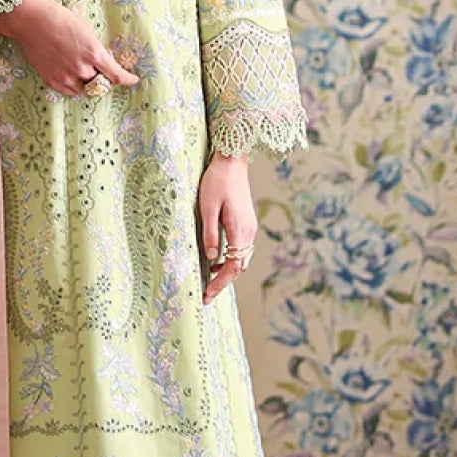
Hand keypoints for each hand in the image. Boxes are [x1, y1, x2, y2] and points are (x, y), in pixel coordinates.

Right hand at [0, 0, 139, 97]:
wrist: (30, 21)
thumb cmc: (58, 19)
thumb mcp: (86, 30)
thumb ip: (96, 50)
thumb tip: (103, 61)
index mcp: (93, 53)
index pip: (116, 75)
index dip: (126, 79)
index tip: (132, 80)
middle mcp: (81, 68)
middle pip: (100, 82)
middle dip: (101, 74)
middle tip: (95, 63)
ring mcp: (65, 77)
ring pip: (84, 89)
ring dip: (87, 82)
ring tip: (80, 67)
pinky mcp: (52, 80)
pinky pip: (69, 91)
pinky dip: (74, 85)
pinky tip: (70, 73)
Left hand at [198, 152, 257, 304]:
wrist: (232, 161)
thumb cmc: (217, 182)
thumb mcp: (207, 208)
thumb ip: (210, 234)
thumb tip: (211, 258)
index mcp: (239, 230)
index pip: (232, 266)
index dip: (220, 283)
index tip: (207, 295)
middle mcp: (248, 232)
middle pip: (239, 266)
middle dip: (224, 282)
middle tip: (207, 294)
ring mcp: (249, 227)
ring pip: (241, 258)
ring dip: (227, 271)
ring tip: (210, 280)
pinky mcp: (246, 221)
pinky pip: (241, 248)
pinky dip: (231, 259)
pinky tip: (217, 260)